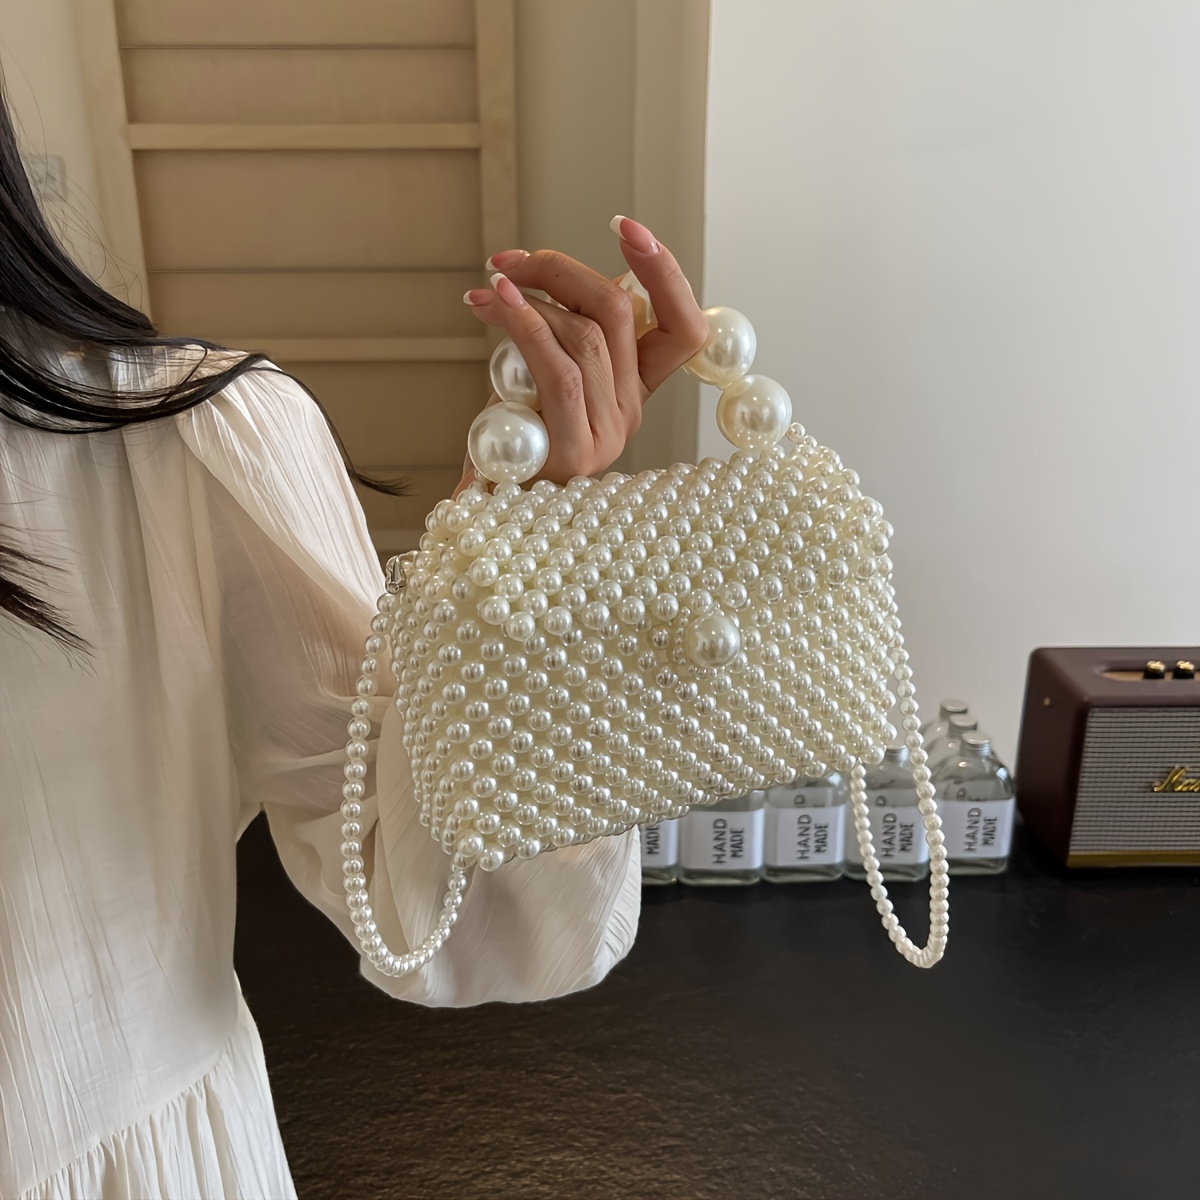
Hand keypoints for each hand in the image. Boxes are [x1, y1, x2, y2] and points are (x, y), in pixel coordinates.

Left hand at [456, 216, 707, 491]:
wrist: (481, 512)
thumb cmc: (505, 441)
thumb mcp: (537, 376)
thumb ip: (559, 334)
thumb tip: (548, 272)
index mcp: (633, 391)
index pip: (684, 329)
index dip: (665, 273)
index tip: (627, 227)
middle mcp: (630, 412)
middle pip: (624, 313)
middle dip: (564, 268)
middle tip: (509, 261)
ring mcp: (608, 435)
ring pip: (589, 336)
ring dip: (532, 297)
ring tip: (488, 291)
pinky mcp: (577, 451)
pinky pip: (560, 370)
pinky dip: (526, 325)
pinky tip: (495, 305)